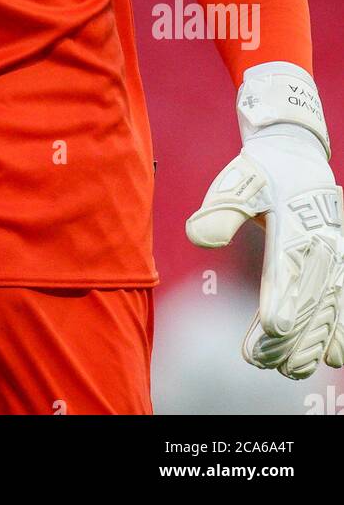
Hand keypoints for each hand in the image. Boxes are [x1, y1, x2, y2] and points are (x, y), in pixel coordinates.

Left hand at [187, 125, 343, 379]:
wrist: (296, 155)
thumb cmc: (262, 173)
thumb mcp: (239, 181)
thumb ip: (222, 211)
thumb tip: (197, 236)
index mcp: (296, 221)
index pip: (290, 266)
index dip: (285, 298)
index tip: (272, 326)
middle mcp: (321, 242)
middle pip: (310, 296)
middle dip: (290, 333)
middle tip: (263, 361)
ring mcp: (334, 255)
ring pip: (330, 306)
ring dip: (312, 340)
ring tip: (289, 369)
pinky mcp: (339, 264)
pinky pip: (343, 300)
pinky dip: (339, 328)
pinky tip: (331, 356)